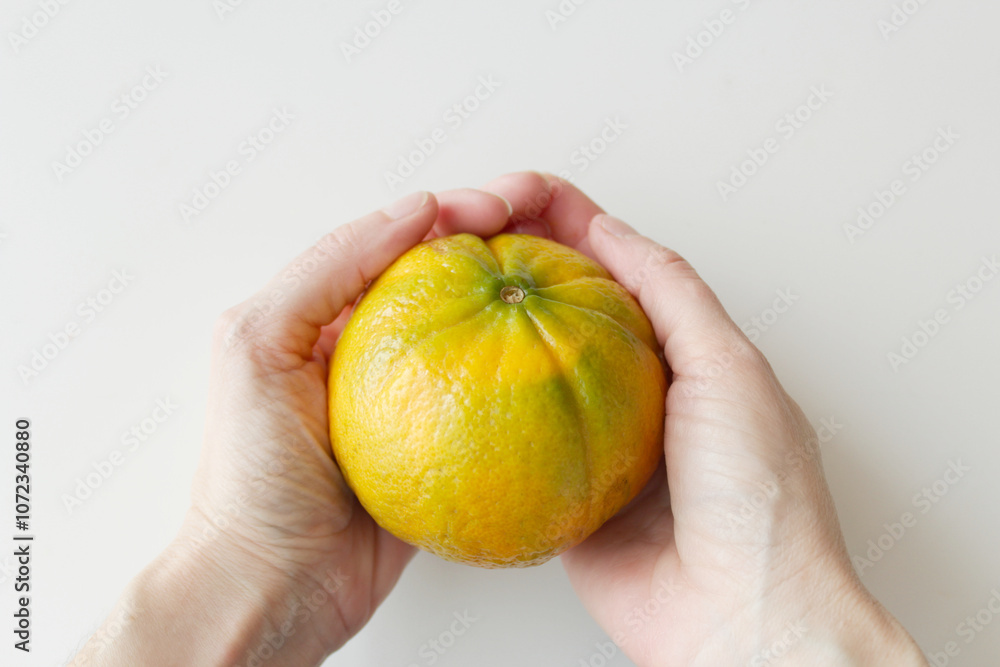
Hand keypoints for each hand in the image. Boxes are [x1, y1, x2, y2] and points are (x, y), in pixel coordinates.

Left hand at [71, 187, 514, 665]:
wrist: (276, 587)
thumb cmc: (250, 475)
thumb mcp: (258, 346)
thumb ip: (322, 272)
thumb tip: (409, 213)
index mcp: (321, 317)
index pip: (391, 246)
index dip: (445, 216)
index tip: (499, 205)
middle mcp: (368, 351)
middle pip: (440, 280)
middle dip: (493, 246)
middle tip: (545, 224)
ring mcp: (410, 398)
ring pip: (471, 333)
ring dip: (514, 302)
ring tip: (562, 274)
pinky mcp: (442, 446)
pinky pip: (489, 401)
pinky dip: (519, 374)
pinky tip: (552, 355)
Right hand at [492, 178, 924, 664]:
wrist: (738, 617)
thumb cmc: (759, 500)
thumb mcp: (728, 367)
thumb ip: (673, 294)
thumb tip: (613, 232)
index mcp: (685, 354)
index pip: (621, 266)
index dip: (572, 222)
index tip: (522, 196)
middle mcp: (639, 390)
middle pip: (571, 308)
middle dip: (524, 264)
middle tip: (472, 230)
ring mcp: (596, 440)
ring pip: (535, 369)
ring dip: (496, 328)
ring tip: (451, 285)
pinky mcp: (561, 491)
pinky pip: (515, 439)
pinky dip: (485, 408)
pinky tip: (451, 377)